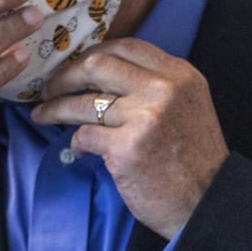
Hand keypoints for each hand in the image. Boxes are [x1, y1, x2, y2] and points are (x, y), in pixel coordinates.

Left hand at [31, 38, 228, 238]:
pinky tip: (78, 149)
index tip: (74, 65)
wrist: (208, 203)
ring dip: (56, 108)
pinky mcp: (126, 149)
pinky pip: (84, 135)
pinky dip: (76, 142)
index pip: (124, 46)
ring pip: (83, 102)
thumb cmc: (193, 158)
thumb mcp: (186, 105)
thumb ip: (153, 84)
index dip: (91, 53)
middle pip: (97, 65)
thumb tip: (99, 73)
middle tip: (49, 88)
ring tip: (42, 114)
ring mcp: (144, 118)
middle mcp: (163, 89)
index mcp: (179, 74)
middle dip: (65, 76)